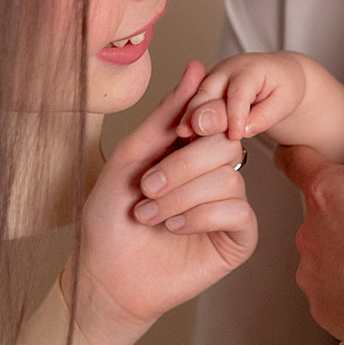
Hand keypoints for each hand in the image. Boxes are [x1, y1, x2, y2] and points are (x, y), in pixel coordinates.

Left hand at [72, 62, 255, 344]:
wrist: (105, 277)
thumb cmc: (110, 219)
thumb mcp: (130, 157)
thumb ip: (165, 116)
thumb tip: (197, 67)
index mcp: (190, 149)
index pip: (213, 117)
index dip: (198, 120)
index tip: (174, 134)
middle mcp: (214, 173)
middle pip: (225, 145)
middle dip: (180, 166)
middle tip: (145, 187)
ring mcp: (228, 205)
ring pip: (229, 179)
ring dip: (181, 197)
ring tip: (149, 215)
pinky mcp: (238, 238)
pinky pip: (238, 211)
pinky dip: (201, 216)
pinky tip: (174, 228)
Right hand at [178, 51, 307, 143]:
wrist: (277, 75)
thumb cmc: (283, 88)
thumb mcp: (284, 103)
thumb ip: (264, 117)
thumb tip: (241, 130)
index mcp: (250, 69)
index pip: (239, 92)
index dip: (235, 114)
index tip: (234, 136)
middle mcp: (227, 69)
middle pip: (208, 91)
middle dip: (199, 113)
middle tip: (189, 135)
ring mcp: (213, 77)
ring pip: (195, 97)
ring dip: (187, 118)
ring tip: (183, 140)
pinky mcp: (205, 88)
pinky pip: (192, 103)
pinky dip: (187, 119)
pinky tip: (184, 139)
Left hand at [278, 101, 343, 344]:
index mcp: (327, 192)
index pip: (293, 162)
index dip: (296, 156)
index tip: (295, 157)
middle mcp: (310, 233)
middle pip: (317, 217)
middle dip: (340, 218)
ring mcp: (313, 275)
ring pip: (322, 257)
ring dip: (343, 256)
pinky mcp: (323, 311)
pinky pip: (330, 295)